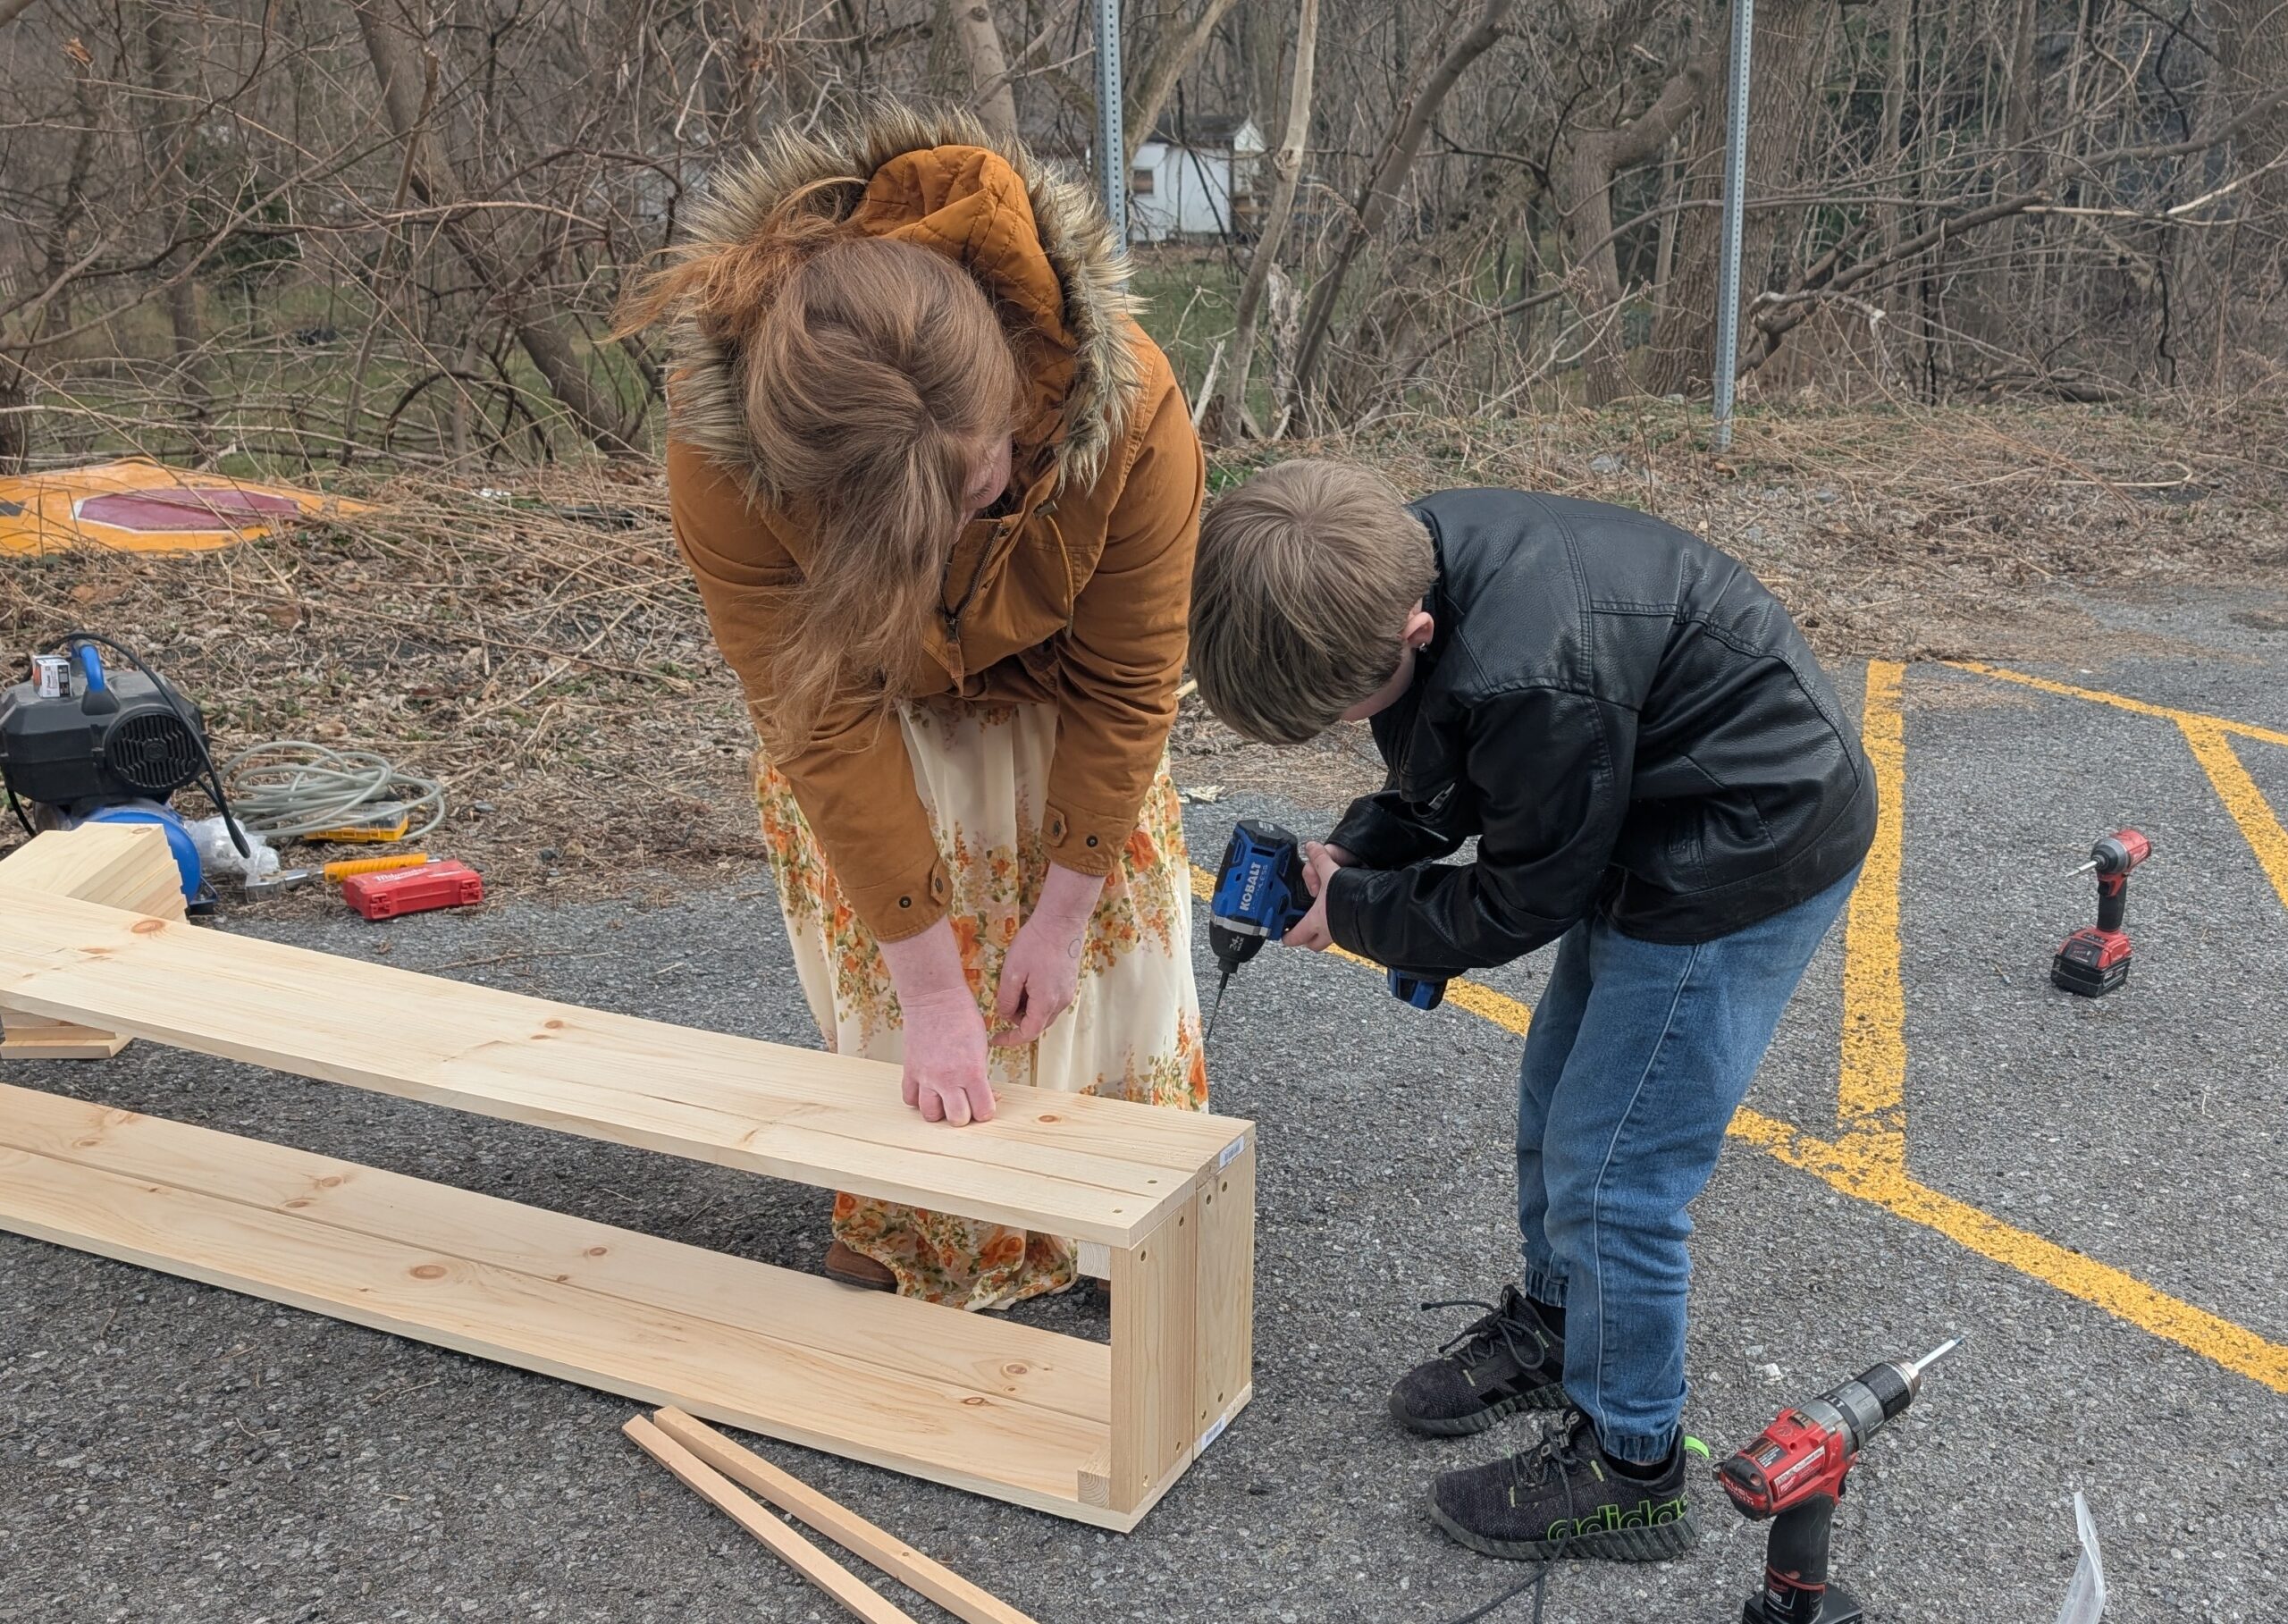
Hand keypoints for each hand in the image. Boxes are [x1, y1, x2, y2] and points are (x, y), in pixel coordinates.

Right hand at [877, 918, 994, 1124]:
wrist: (934, 998)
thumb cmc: (962, 1017)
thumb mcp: (981, 1047)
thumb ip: (982, 1075)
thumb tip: (987, 1096)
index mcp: (972, 1071)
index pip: (982, 1111)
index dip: (986, 1111)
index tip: (985, 1104)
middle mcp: (947, 1078)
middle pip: (956, 1119)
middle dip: (964, 1115)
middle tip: (966, 1104)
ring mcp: (926, 1076)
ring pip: (930, 1115)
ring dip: (940, 1110)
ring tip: (945, 1099)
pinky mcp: (909, 1070)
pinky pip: (910, 1099)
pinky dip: (918, 1099)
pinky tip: (927, 1090)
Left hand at [992, 863, 1104, 1047]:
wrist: (1061, 921)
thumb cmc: (1034, 944)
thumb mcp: (1012, 972)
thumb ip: (1006, 999)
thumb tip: (1004, 1015)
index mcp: (1046, 1002)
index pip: (1028, 1033)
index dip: (1010, 1040)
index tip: (995, 1039)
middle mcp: (1061, 1002)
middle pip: (1038, 1024)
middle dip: (1018, 1020)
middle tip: (1003, 1001)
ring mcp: (1068, 992)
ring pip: (1045, 1012)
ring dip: (1027, 1009)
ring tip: (1015, 986)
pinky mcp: (1070, 983)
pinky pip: (1051, 1001)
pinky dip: (1037, 999)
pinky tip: (1029, 980)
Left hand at [1284, 841, 1353, 952]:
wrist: (1376, 908)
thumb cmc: (1350, 896)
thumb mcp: (1331, 873)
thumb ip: (1320, 859)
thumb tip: (1312, 847)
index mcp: (1316, 920)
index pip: (1296, 936)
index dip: (1287, 936)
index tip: (1283, 935)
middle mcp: (1328, 932)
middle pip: (1313, 944)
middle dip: (1307, 938)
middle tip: (1303, 930)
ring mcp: (1343, 936)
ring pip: (1329, 940)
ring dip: (1325, 931)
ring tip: (1325, 917)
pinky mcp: (1356, 934)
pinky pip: (1345, 935)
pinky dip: (1341, 927)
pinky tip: (1344, 914)